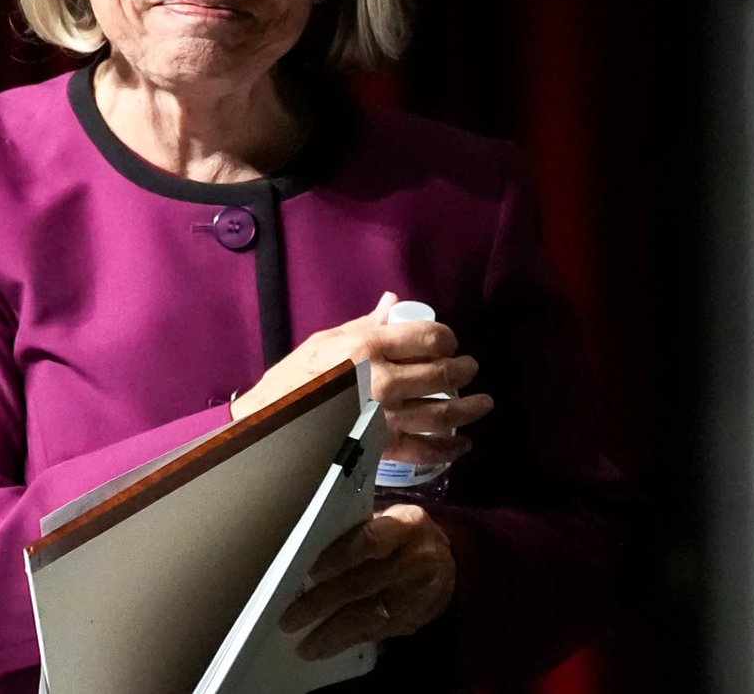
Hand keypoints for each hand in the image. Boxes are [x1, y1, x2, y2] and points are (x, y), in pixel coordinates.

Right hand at [231, 292, 494, 463]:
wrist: (271, 422)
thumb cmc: (295, 378)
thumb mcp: (327, 340)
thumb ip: (366, 324)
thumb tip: (394, 303)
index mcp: (368, 347)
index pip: (428, 337)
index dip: (447, 338)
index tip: (449, 342)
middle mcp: (382, 381)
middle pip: (441, 373)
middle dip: (464, 369)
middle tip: (470, 368)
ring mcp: (385, 417)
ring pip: (443, 413)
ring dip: (470, 409)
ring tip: (482, 404)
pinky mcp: (382, 447)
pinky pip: (425, 450)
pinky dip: (449, 448)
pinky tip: (462, 444)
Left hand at [279, 503, 456, 658]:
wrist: (447, 563)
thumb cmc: (402, 536)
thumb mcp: (387, 519)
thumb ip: (356, 530)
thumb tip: (306, 551)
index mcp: (407, 525)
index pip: (371, 541)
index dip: (339, 556)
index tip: (309, 571)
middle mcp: (417, 560)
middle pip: (364, 583)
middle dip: (323, 603)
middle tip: (290, 618)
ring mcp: (419, 594)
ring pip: (371, 616)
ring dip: (333, 633)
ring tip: (305, 645)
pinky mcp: (416, 620)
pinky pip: (378, 633)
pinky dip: (349, 641)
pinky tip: (325, 648)